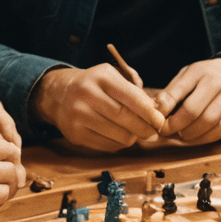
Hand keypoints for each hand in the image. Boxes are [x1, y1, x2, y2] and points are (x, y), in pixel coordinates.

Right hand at [32, 64, 168, 151]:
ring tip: (135, 133)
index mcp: (102, 76)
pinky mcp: (74, 134)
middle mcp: (87, 94)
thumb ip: (134, 92)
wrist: (60, 93)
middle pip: (124, 118)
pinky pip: (106, 145)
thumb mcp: (112, 77)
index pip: (131, 97)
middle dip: (144, 128)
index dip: (149, 112)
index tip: (160, 121)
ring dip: (132, 138)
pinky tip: (120, 137)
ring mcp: (78, 115)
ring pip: (117, 135)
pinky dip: (119, 144)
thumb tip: (156, 113)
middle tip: (153, 133)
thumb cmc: (95, 85)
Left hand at [155, 58, 220, 143]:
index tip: (156, 119)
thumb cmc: (207, 76)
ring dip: (188, 134)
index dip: (165, 109)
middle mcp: (219, 84)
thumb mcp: (188, 74)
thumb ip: (172, 91)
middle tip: (165, 131)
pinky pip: (217, 133)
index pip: (179, 91)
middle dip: (175, 125)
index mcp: (202, 72)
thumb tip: (156, 110)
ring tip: (180, 133)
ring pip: (206, 124)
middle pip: (193, 111)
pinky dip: (202, 139)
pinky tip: (194, 136)